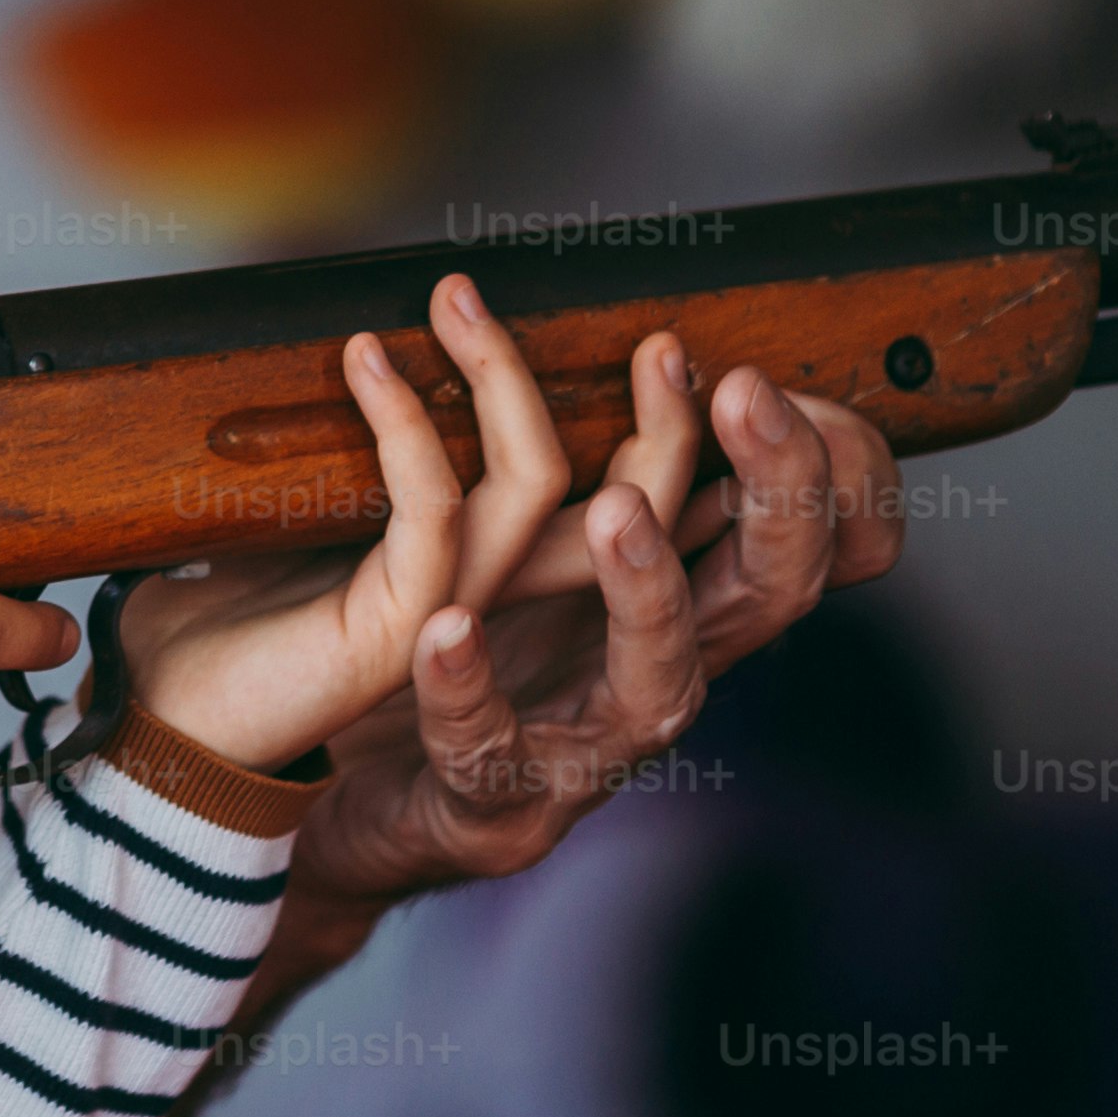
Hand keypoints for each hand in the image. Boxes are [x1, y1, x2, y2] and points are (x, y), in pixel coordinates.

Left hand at [112, 274, 614, 774]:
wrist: (163, 721)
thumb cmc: (215, 617)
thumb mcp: (284, 507)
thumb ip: (332, 443)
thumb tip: (341, 333)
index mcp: (473, 563)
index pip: (597, 494)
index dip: (647, 427)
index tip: (639, 334)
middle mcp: (483, 591)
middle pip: (617, 502)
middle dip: (651, 414)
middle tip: (631, 324)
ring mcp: (448, 615)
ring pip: (529, 487)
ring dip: (502, 380)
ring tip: (458, 301)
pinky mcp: (399, 632)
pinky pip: (430, 512)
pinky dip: (405, 427)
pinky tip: (368, 362)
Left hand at [280, 345, 903, 958]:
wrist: (305, 791)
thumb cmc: (402, 643)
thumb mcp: (483, 535)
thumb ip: (532, 449)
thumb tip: (548, 309)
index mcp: (653, 602)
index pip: (787, 535)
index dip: (813, 464)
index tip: (769, 365)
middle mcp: (643, 675)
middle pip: (764, 593)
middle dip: (773, 490)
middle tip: (742, 389)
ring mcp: (577, 752)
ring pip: (656, 678)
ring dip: (647, 588)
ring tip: (613, 506)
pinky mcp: (491, 807)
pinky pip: (489, 746)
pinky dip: (468, 690)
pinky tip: (442, 631)